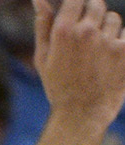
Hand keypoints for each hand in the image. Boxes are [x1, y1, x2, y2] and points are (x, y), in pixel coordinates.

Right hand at [35, 0, 124, 125]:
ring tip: (98, 55)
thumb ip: (43, 25)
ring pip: (113, 19)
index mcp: (64, 31)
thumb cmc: (59, 87)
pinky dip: (120, 44)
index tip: (79, 18)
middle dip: (93, 16)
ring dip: (107, 31)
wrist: (81, 117)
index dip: (79, 6)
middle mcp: (86, 31)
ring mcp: (107, 40)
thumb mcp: (43, 58)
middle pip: (97, 4)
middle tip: (88, 40)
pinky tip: (109, 62)